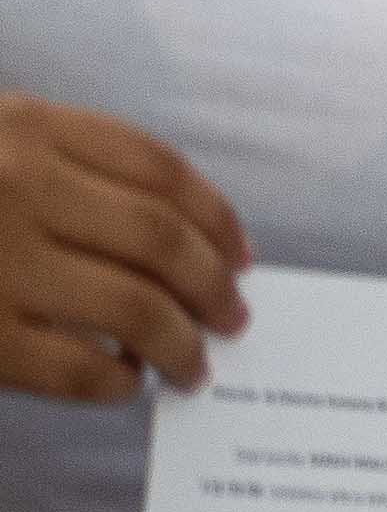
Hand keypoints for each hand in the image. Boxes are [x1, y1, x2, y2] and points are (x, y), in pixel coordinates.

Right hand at [0, 95, 247, 401]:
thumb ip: (51, 160)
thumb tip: (165, 231)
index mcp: (24, 126)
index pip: (158, 169)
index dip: (214, 215)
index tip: (240, 252)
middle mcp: (20, 186)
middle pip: (162, 240)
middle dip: (212, 286)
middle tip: (234, 317)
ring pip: (134, 307)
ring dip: (182, 342)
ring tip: (195, 363)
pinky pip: (72, 366)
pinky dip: (115, 380)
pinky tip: (126, 385)